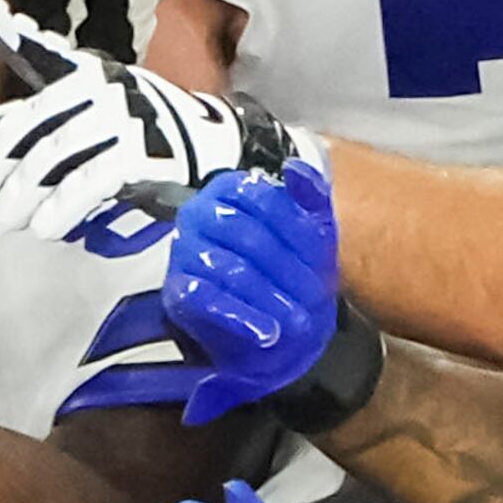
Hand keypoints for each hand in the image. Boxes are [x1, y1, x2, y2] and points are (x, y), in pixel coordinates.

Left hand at [0, 0, 294, 241]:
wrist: (215, 155)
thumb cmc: (139, 140)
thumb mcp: (86, 124)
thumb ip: (29, 129)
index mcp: (87, 74)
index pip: (40, 53)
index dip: (6, 29)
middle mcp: (104, 86)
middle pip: (33, 120)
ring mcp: (126, 117)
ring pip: (54, 157)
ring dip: (24, 194)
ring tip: (9, 219)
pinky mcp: (144, 153)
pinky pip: (89, 182)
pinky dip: (61, 209)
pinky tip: (46, 227)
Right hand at [167, 161, 338, 423]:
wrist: (262, 325)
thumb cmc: (285, 271)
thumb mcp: (308, 233)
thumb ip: (309, 198)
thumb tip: (297, 169)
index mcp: (228, 190)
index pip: (262, 198)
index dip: (298, 228)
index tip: (326, 257)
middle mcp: (198, 214)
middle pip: (246, 234)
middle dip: (287, 268)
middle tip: (318, 298)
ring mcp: (184, 251)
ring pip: (228, 269)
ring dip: (268, 297)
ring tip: (299, 323)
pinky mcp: (176, 290)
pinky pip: (206, 299)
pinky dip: (239, 317)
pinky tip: (266, 333)